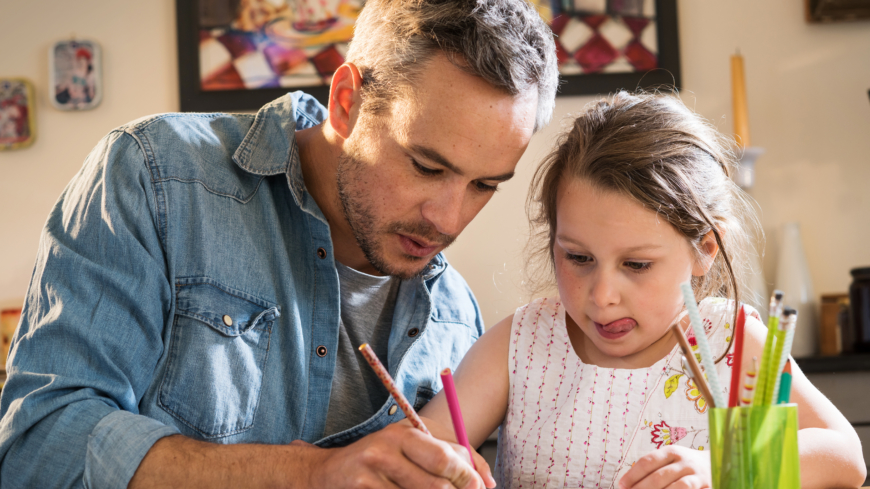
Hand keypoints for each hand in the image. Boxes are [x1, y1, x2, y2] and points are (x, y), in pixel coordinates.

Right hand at [307, 422, 489, 487]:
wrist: (326, 474)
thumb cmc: (379, 460)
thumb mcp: (409, 446)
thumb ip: (449, 456)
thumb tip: (487, 482)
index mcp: (402, 433)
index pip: (446, 457)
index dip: (469, 477)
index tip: (480, 488)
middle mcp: (384, 451)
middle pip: (436, 486)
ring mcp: (371, 476)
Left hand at [618, 445, 710, 488]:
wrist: (719, 463)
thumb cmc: (685, 464)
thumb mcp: (671, 459)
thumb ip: (653, 468)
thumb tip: (628, 483)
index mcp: (671, 452)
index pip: (648, 462)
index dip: (633, 475)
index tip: (621, 485)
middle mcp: (685, 462)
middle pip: (659, 477)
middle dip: (642, 488)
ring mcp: (698, 476)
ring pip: (677, 488)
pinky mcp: (709, 487)